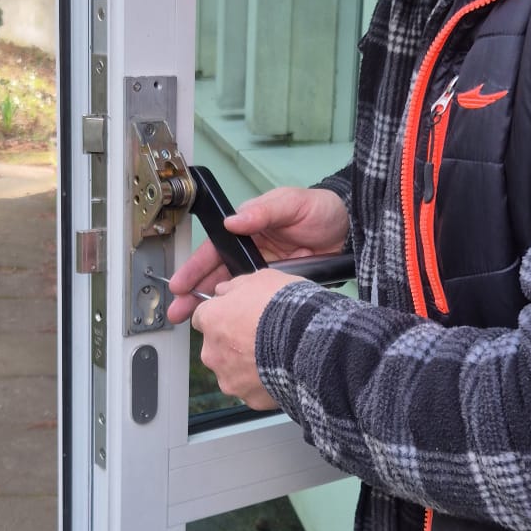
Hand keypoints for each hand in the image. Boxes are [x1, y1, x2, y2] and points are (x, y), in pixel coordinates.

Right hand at [166, 186, 348, 323]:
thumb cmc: (320, 210)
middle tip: (178, 313)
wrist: (352, 231)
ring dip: (216, 309)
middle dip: (195, 295)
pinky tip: (233, 328)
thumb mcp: (291, 203)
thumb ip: (264, 210)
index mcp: (247, 229)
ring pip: (233, 293)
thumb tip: (234, 221)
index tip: (180, 285)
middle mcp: (252, 252)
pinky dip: (243, 315)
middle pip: (218, 276)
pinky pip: (256, 303)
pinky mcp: (278, 289)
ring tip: (198, 326)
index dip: (195, 268)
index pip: (214, 250)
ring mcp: (264, 273)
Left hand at [191, 267, 296, 409]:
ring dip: (246, 364)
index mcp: (212, 320)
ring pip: (231, 370)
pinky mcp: (249, 398)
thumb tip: (225, 290)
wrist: (311, 343)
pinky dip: (262, 382)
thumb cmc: (287, 309)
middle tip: (259, 334)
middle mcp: (213, 352)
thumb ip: (236, 286)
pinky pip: (252, 389)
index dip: (221, 314)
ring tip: (273, 355)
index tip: (234, 314)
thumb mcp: (262, 279)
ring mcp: (230, 378)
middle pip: (215, 346)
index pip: (202, 316)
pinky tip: (281, 371)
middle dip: (232, 342)